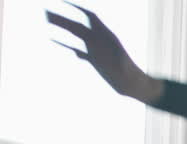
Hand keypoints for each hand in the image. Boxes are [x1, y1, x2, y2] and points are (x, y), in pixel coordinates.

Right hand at [46, 2, 162, 102]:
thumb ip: (121, 60)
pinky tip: (54, 40)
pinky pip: (77, 48)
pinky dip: (65, 43)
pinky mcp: (93, 59)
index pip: (91, 17)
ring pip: (76, 34)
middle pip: (78, 25)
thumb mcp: (126, 67)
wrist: (133, 85)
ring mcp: (96, 49)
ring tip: (47, 19)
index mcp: (107, 36)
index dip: (78, 9)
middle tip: (46, 12)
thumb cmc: (132, 76)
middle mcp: (100, 40)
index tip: (64, 2)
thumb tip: (118, 58)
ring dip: (62, 26)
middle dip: (63, 18)